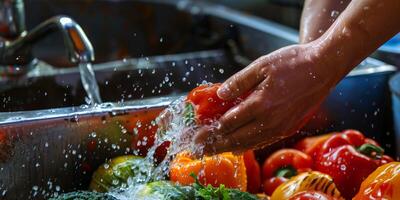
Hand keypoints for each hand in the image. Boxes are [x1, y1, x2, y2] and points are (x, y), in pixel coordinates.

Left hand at [194, 43, 336, 155]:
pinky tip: (240, 147)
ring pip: (250, 144)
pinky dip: (248, 146)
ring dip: (230, 148)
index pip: (229, 123)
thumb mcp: (262, 65)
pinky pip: (263, 142)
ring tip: (215, 150)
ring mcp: (281, 127)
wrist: (324, 67)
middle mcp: (270, 121)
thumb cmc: (293, 62)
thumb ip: (239, 82)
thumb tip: (220, 95)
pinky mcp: (289, 128)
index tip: (198, 133)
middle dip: (216, 144)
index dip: (212, 129)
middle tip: (200, 148)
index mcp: (261, 104)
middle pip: (237, 139)